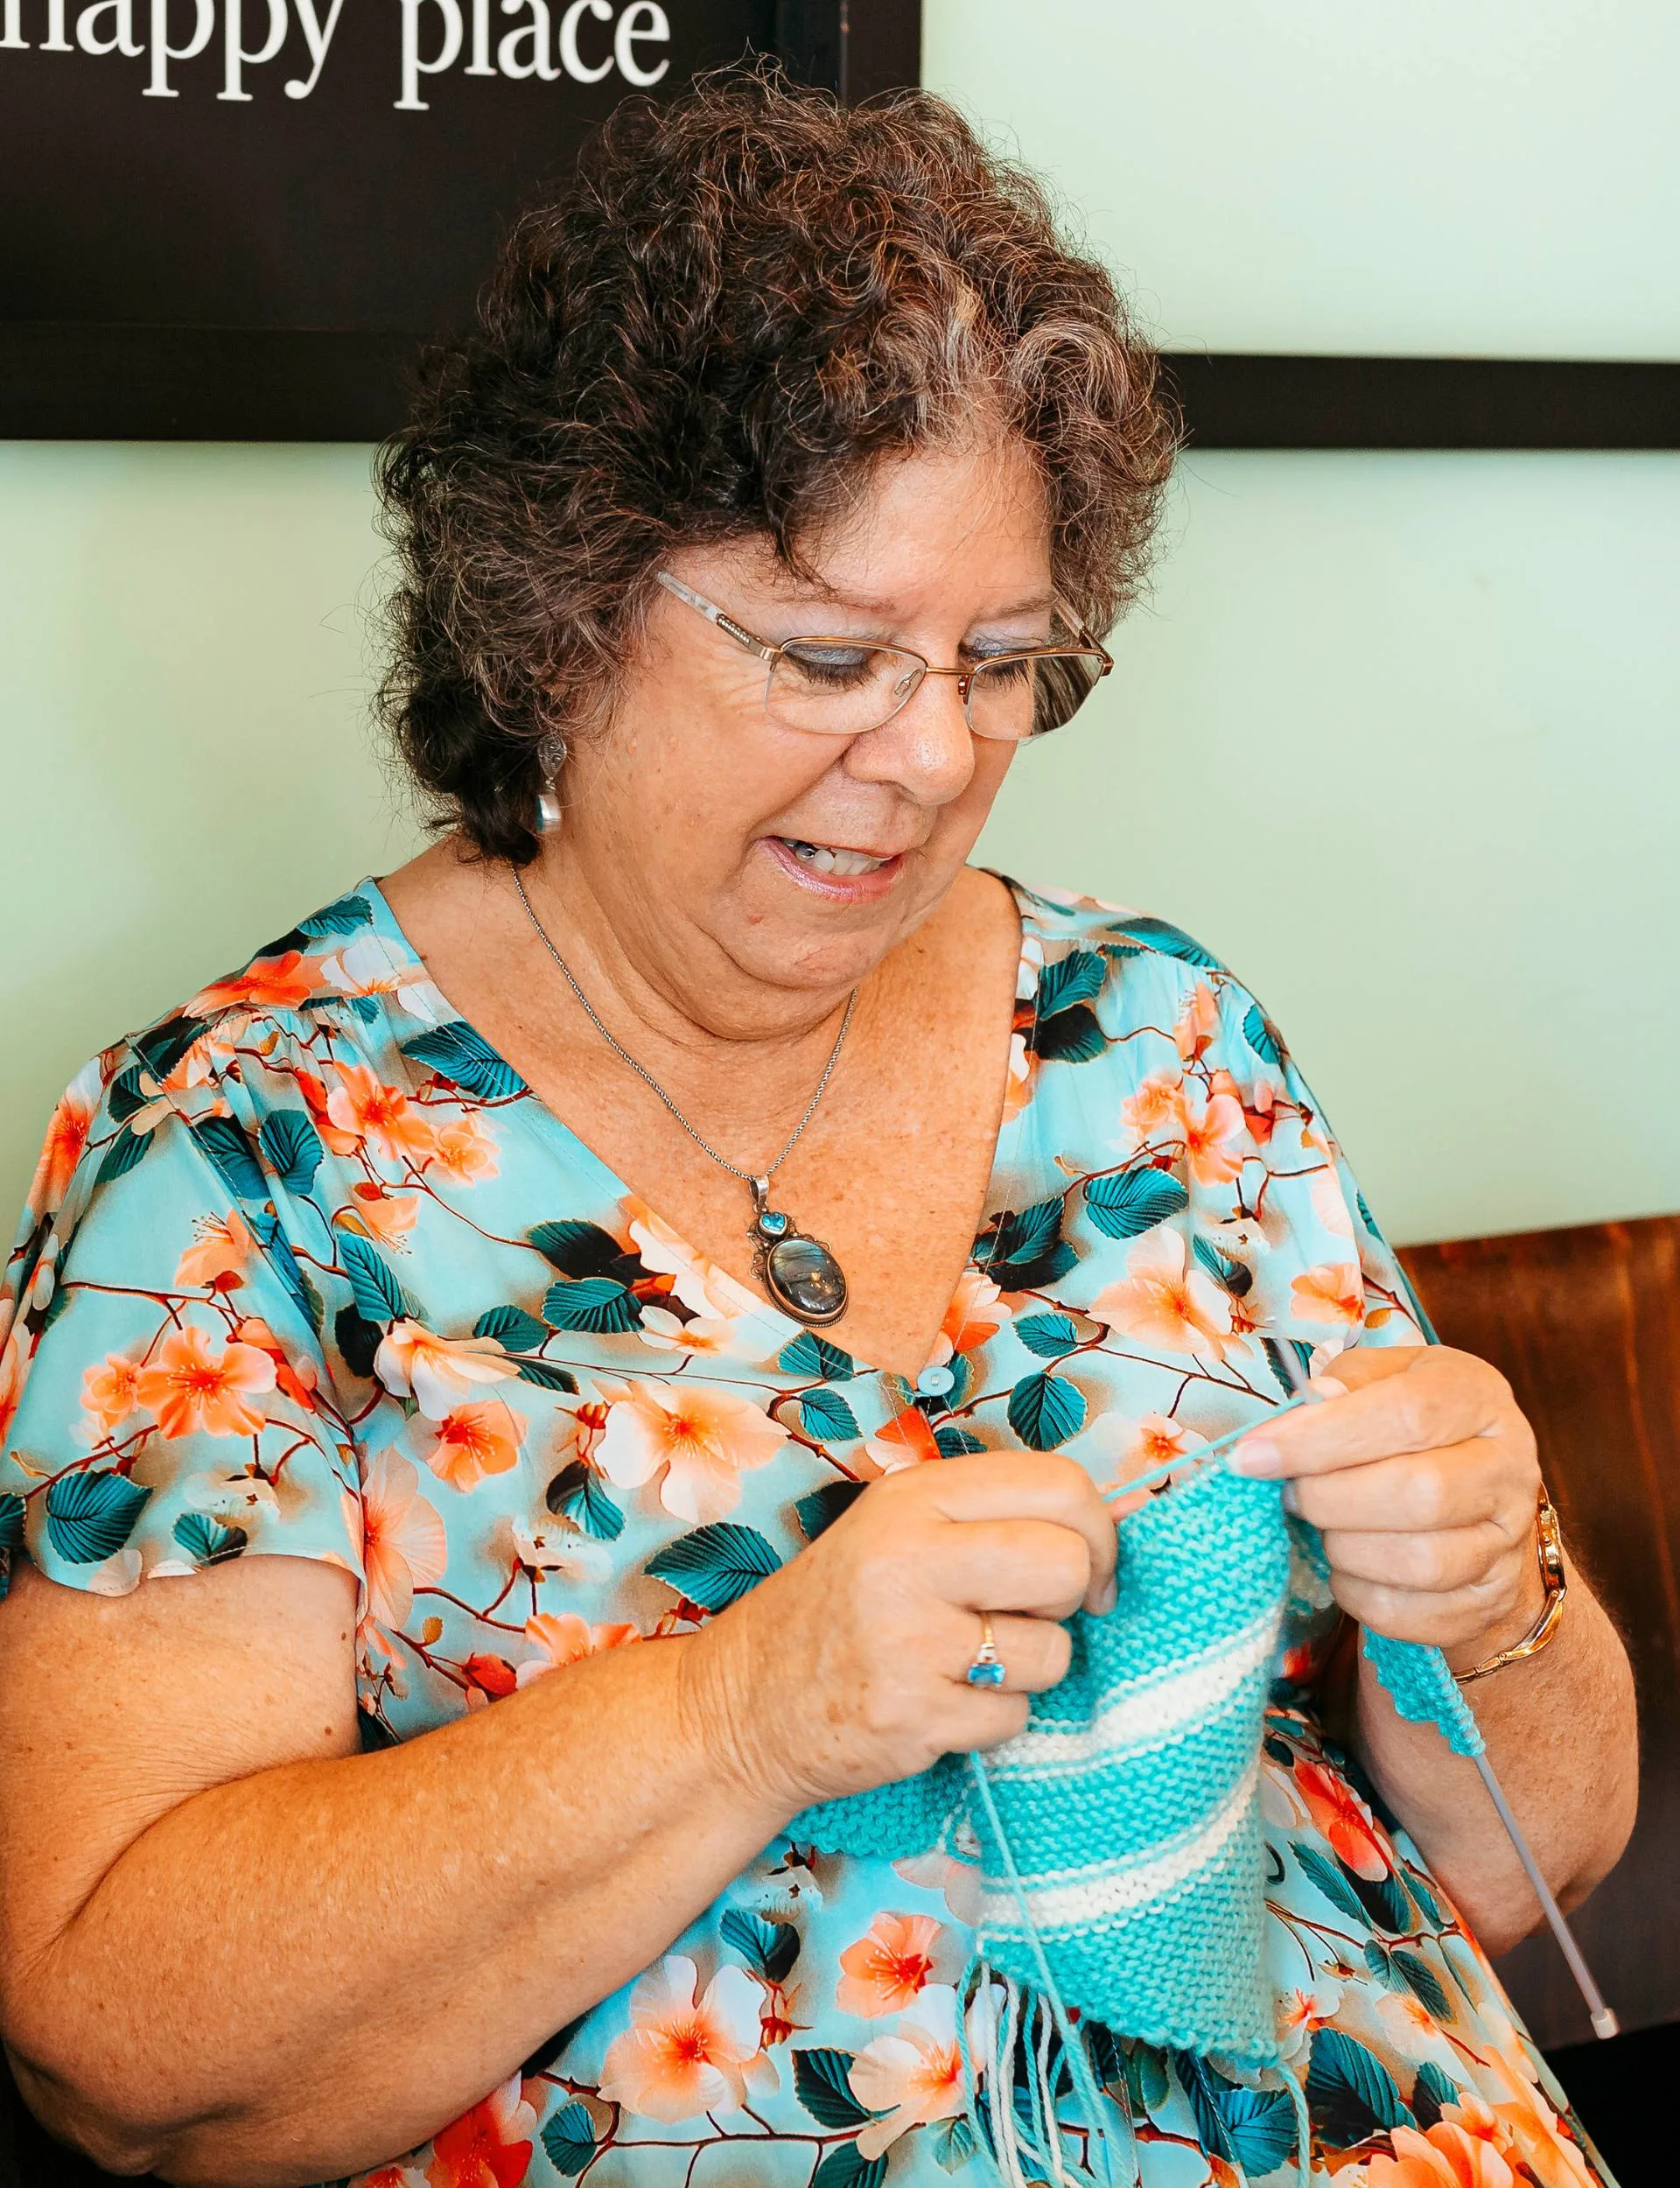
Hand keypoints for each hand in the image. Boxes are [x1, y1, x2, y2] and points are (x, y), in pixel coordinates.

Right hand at [681, 1453, 1118, 1818]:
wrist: (744, 1704)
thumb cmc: (841, 1609)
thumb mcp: (896, 1527)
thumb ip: (987, 1515)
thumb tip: (1109, 1528)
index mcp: (913, 1497)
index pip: (1059, 1485)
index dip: (1099, 1530)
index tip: (1088, 1565)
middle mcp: (909, 1556)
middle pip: (1067, 1563)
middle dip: (1070, 1600)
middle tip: (1031, 1615)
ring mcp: (909, 1641)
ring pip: (1053, 1652)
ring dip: (1027, 1669)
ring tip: (963, 1662)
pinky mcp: (914, 1718)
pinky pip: (1015, 1717)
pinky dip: (990, 1720)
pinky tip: (938, 1703)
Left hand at [1229, 1346, 1546, 1670]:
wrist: (1473, 1506)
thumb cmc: (1409, 1430)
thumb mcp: (1379, 1381)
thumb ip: (1340, 1388)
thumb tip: (1296, 1421)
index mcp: (1476, 1397)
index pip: (1406, 1414)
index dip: (1321, 1437)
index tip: (1253, 1455)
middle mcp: (1507, 1467)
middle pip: (1419, 1494)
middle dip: (1330, 1498)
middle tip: (1291, 1495)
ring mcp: (1507, 1540)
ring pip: (1420, 1563)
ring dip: (1344, 1548)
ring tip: (1321, 1527)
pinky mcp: (1488, 1600)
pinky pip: (1411, 1613)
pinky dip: (1358, 1594)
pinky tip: (1346, 1566)